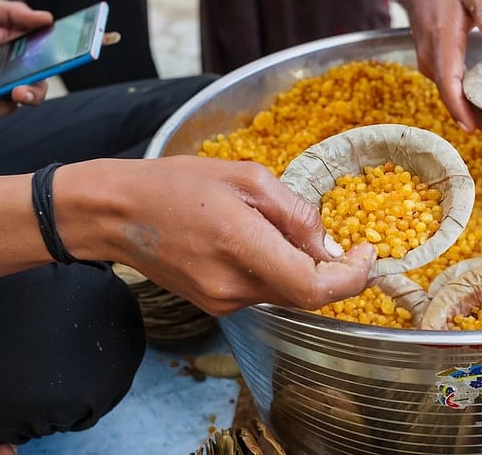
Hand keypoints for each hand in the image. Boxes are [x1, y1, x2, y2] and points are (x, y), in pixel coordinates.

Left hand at [0, 0, 51, 117]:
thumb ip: (12, 12)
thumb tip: (46, 18)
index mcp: (15, 45)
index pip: (46, 55)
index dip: (62, 58)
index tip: (69, 60)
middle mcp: (9, 68)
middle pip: (36, 86)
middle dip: (34, 93)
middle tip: (22, 91)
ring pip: (13, 104)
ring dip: (0, 106)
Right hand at [55, 156, 375, 315]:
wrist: (115, 214)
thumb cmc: (176, 185)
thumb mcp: (246, 177)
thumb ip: (296, 213)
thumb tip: (329, 244)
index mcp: (242, 247)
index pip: (315, 288)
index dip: (351, 277)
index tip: (366, 255)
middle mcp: (233, 286)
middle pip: (306, 294)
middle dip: (331, 270)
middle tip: (340, 240)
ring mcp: (222, 301)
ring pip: (286, 293)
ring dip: (300, 267)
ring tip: (278, 228)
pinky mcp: (215, 305)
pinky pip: (263, 292)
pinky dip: (277, 271)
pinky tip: (259, 242)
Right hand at [397, 0, 481, 143]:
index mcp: (441, 42)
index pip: (448, 83)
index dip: (460, 108)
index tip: (472, 129)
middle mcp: (432, 60)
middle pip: (454, 99)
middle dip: (481, 123)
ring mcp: (432, 66)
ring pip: (454, 98)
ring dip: (479, 116)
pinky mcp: (437, 68)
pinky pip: (454, 91)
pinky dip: (472, 105)